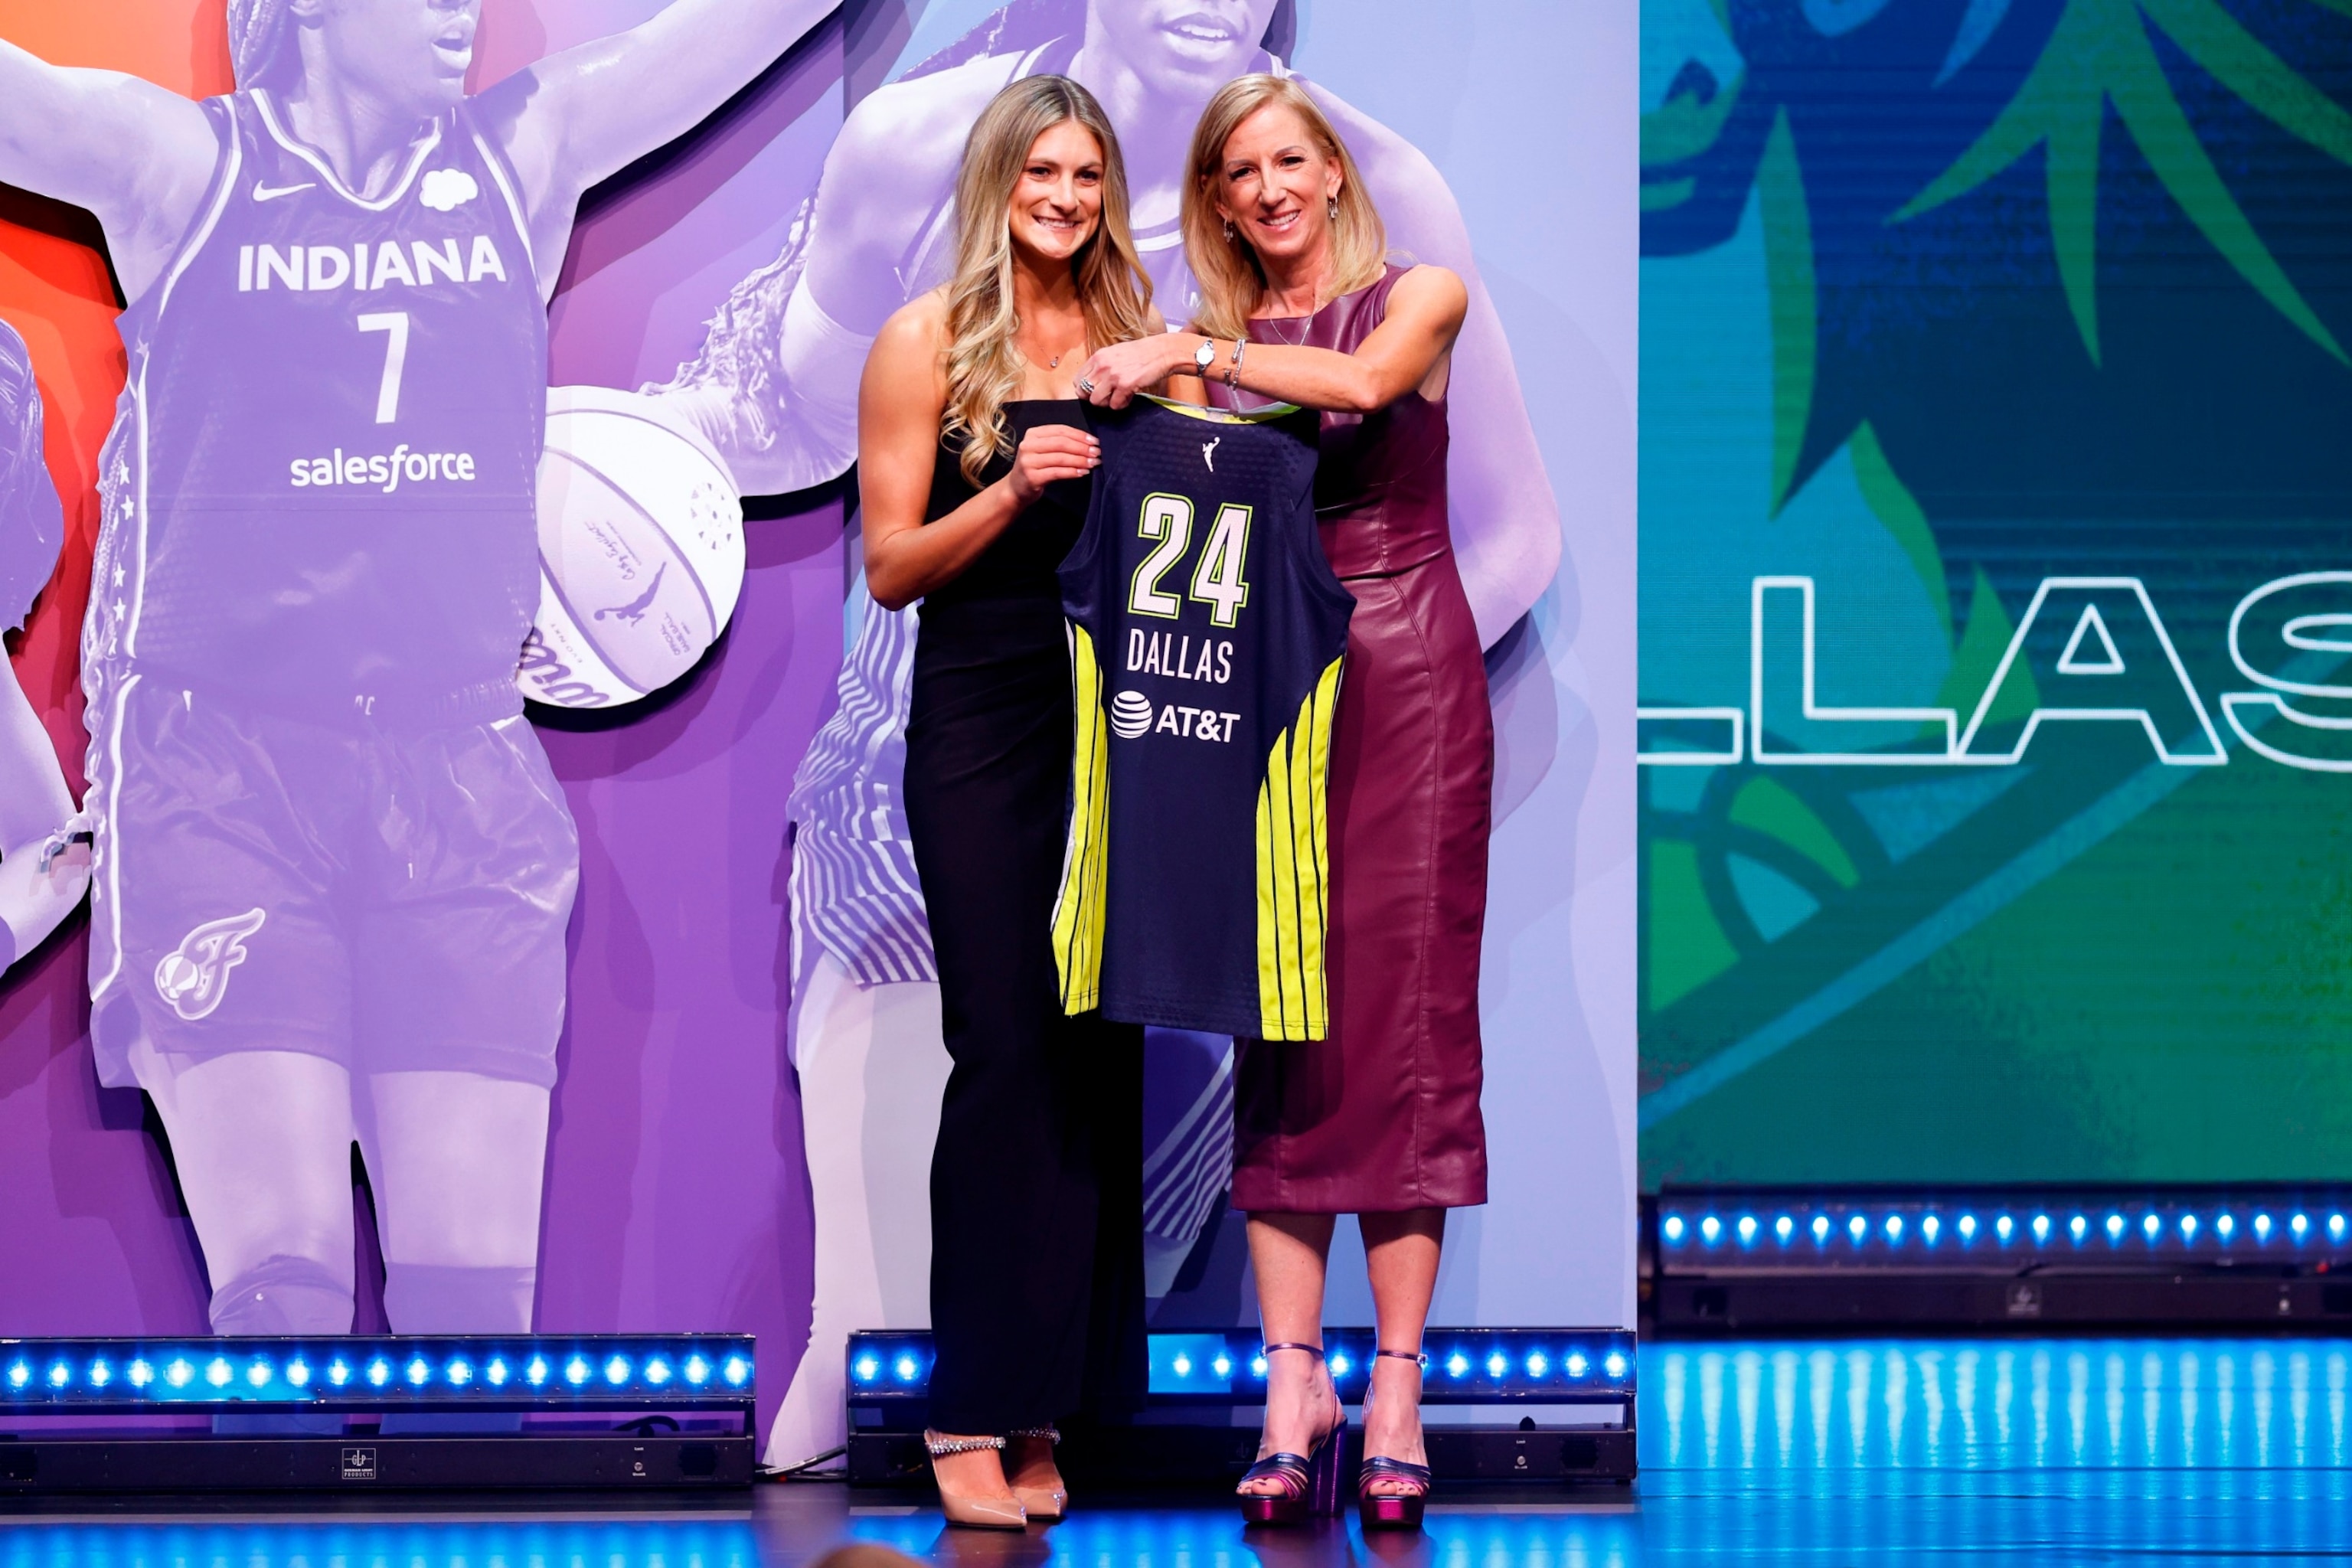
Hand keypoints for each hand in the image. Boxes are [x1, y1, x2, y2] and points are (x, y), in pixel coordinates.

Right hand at [1004, 422, 1100, 505]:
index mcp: (1033, 434)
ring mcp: (1028, 462)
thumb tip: (1089, 443)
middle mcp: (1028, 445)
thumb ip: (1060, 443)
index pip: (1061, 430)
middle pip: (1061, 443)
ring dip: (1080, 460)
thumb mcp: (1044, 450)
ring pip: (1060, 458)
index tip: (1095, 441)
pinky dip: (1072, 472)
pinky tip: (1083, 473)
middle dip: (1082, 448)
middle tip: (1097, 453)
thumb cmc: (1035, 467)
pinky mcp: (1032, 477)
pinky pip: (1056, 472)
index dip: (1080, 435)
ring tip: (1093, 463)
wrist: (1016, 488)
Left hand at [1075, 335, 1191, 408]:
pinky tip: (1129, 397)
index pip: (1077, 380)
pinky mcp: (1125, 386)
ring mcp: (1113, 376)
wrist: (1161, 352)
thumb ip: (1101, 365)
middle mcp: (1102, 365)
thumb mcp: (1115, 353)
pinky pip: (1114, 405)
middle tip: (1107, 397)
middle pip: (1084, 393)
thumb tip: (1091, 383)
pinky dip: (1122, 405)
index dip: (1084, 389)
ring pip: (1095, 401)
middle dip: (1094, 398)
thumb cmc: (1140, 354)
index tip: (1094, 391)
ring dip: (1107, 403)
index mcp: (1098, 357)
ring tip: (1118, 397)